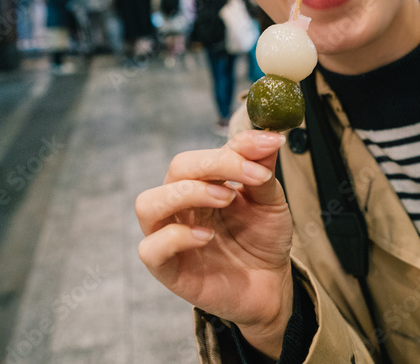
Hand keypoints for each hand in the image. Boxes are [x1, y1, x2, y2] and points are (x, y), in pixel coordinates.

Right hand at [136, 130, 292, 357]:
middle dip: (214, 165)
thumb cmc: (263, 238)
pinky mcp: (167, 268)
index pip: (203, 154)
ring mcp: (169, 235)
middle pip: (176, 169)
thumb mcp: (269, 199)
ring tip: (225, 199)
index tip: (270, 145)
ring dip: (186, 194)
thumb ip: (261, 168)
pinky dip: (176, 237)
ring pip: (148, 203)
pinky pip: (150, 248)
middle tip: (250, 177)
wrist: (271, 284)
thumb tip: (269, 135)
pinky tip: (207, 236)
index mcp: (200, 183)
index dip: (236, 148)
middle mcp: (179, 205)